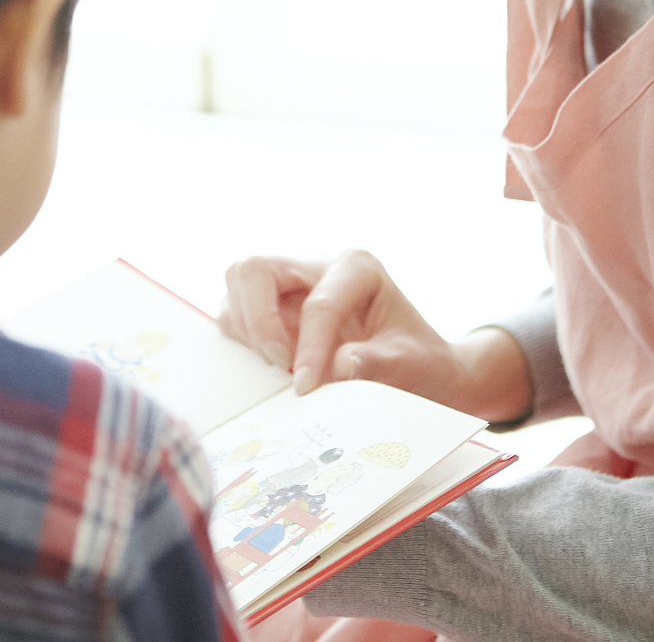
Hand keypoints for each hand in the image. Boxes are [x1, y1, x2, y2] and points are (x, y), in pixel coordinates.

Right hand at [218, 250, 532, 422]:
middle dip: (259, 320)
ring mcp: (289, 284)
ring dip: (248, 328)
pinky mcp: (271, 308)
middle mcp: (315, 266)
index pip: (319, 303)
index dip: (308, 348)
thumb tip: (338, 367)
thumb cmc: (418, 359)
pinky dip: (242, 338)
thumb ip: (379, 364)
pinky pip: (235, 312)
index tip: (306, 387)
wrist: (418, 367)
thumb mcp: (412, 363)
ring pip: (237, 282)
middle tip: (278, 363)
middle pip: (255, 269)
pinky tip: (272, 365)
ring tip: (277, 366)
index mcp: (357, 268)